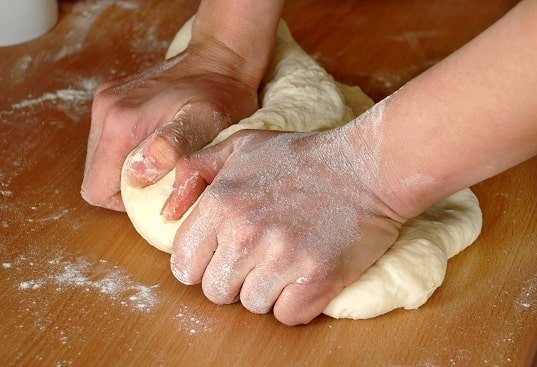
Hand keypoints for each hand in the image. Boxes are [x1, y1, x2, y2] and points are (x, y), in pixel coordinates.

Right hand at [81, 45, 258, 210]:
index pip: (96, 188)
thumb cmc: (219, 97)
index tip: (153, 193)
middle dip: (125, 186)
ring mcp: (106, 102)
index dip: (122, 201)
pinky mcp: (112, 97)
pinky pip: (108, 140)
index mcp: (121, 122)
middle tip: (161, 178)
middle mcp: (105, 110)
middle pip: (96, 174)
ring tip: (161, 160)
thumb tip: (138, 173)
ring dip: (126, 168)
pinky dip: (127, 150)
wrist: (220, 60)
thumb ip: (172, 146)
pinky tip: (156, 143)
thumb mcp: (204, 122)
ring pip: (101, 159)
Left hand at [168, 127, 404, 324]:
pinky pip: (287, 315)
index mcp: (220, 204)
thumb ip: (195, 171)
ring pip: (251, 305)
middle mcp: (245, 234)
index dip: (200, 263)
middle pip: (215, 291)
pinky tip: (305, 275)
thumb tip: (165, 213)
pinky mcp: (317, 279)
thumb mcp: (241, 147)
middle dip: (232, 279)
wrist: (365, 167)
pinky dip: (295, 302)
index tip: (221, 256)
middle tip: (259, 256)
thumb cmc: (301, 157)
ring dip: (266, 290)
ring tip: (286, 260)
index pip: (183, 264)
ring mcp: (282, 259)